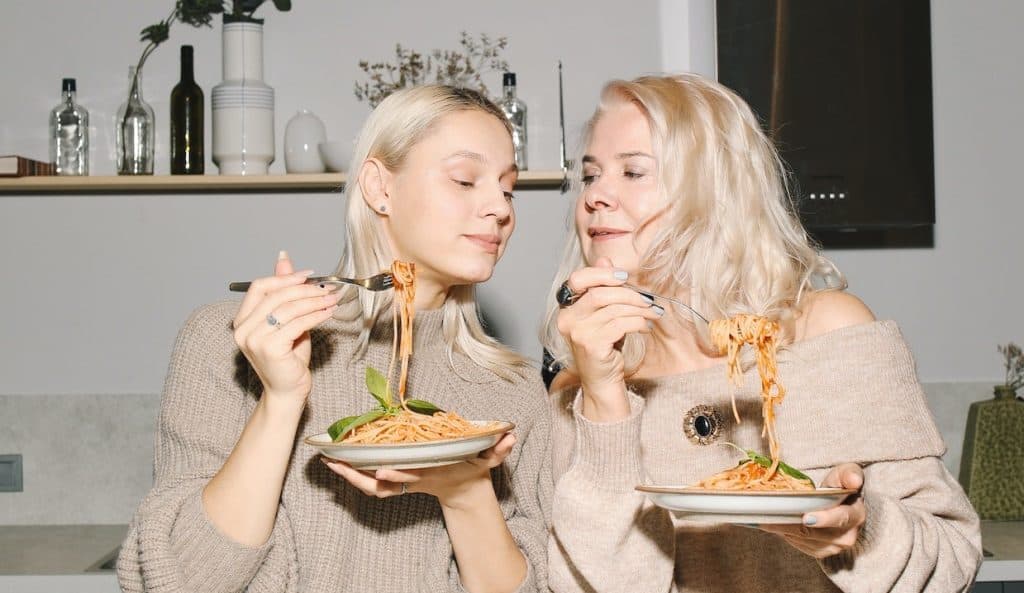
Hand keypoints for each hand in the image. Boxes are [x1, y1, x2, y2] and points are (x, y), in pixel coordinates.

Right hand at [232, 252, 341, 403]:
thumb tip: (284, 259)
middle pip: (275, 295)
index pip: (259, 287)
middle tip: (327, 288)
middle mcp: (243, 328)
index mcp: (242, 319)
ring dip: (314, 301)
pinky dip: (316, 316)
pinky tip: (328, 313)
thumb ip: (284, 293)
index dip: (285, 278)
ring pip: (288, 309)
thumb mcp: (287, 320)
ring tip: (332, 299)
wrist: (288, 391)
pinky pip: (297, 323)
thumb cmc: (289, 358)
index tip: (310, 275)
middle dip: (305, 289)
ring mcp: (254, 339)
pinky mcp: (269, 348)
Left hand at [323, 433, 515, 508]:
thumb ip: (499, 449)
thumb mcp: (489, 460)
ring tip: (327, 461)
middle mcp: (413, 478)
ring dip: (349, 474)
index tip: (380, 469)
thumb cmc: (472, 469)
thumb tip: (510, 437)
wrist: (463, 489)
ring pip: (370, 484)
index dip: (396, 474)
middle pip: (382, 482)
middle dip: (359, 475)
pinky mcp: (396, 479)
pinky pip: (369, 481)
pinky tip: (336, 461)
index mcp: (432, 473)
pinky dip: (353, 472)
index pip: (412, 475)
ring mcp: (403, 481)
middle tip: (336, 464)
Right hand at [556, 258, 661, 419]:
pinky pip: (620, 324)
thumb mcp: (604, 313)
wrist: (602, 381)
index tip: (625, 276)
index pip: (578, 279)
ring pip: (614, 309)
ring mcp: (578, 332)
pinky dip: (638, 323)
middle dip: (630, 294)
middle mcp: (567, 319)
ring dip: (639, 310)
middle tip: (649, 300)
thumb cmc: (604, 345)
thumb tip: (606, 259)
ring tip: (653, 314)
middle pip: (600, 293)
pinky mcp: (591, 345)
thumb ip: (603, 287)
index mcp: (567, 307)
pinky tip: (646, 328)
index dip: (602, 273)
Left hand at [759, 463, 865, 558]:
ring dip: (783, 529)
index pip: (841, 519)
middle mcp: (847, 536)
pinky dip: (785, 534)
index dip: (823, 519)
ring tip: (765, 518)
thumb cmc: (841, 486)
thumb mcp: (846, 474)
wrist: (840, 504)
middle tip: (769, 516)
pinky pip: (799, 545)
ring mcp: (834, 547)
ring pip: (803, 539)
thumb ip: (849, 474)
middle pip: (814, 532)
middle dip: (791, 524)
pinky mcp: (821, 552)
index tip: (806, 518)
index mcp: (856, 515)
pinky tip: (773, 524)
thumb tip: (854, 480)